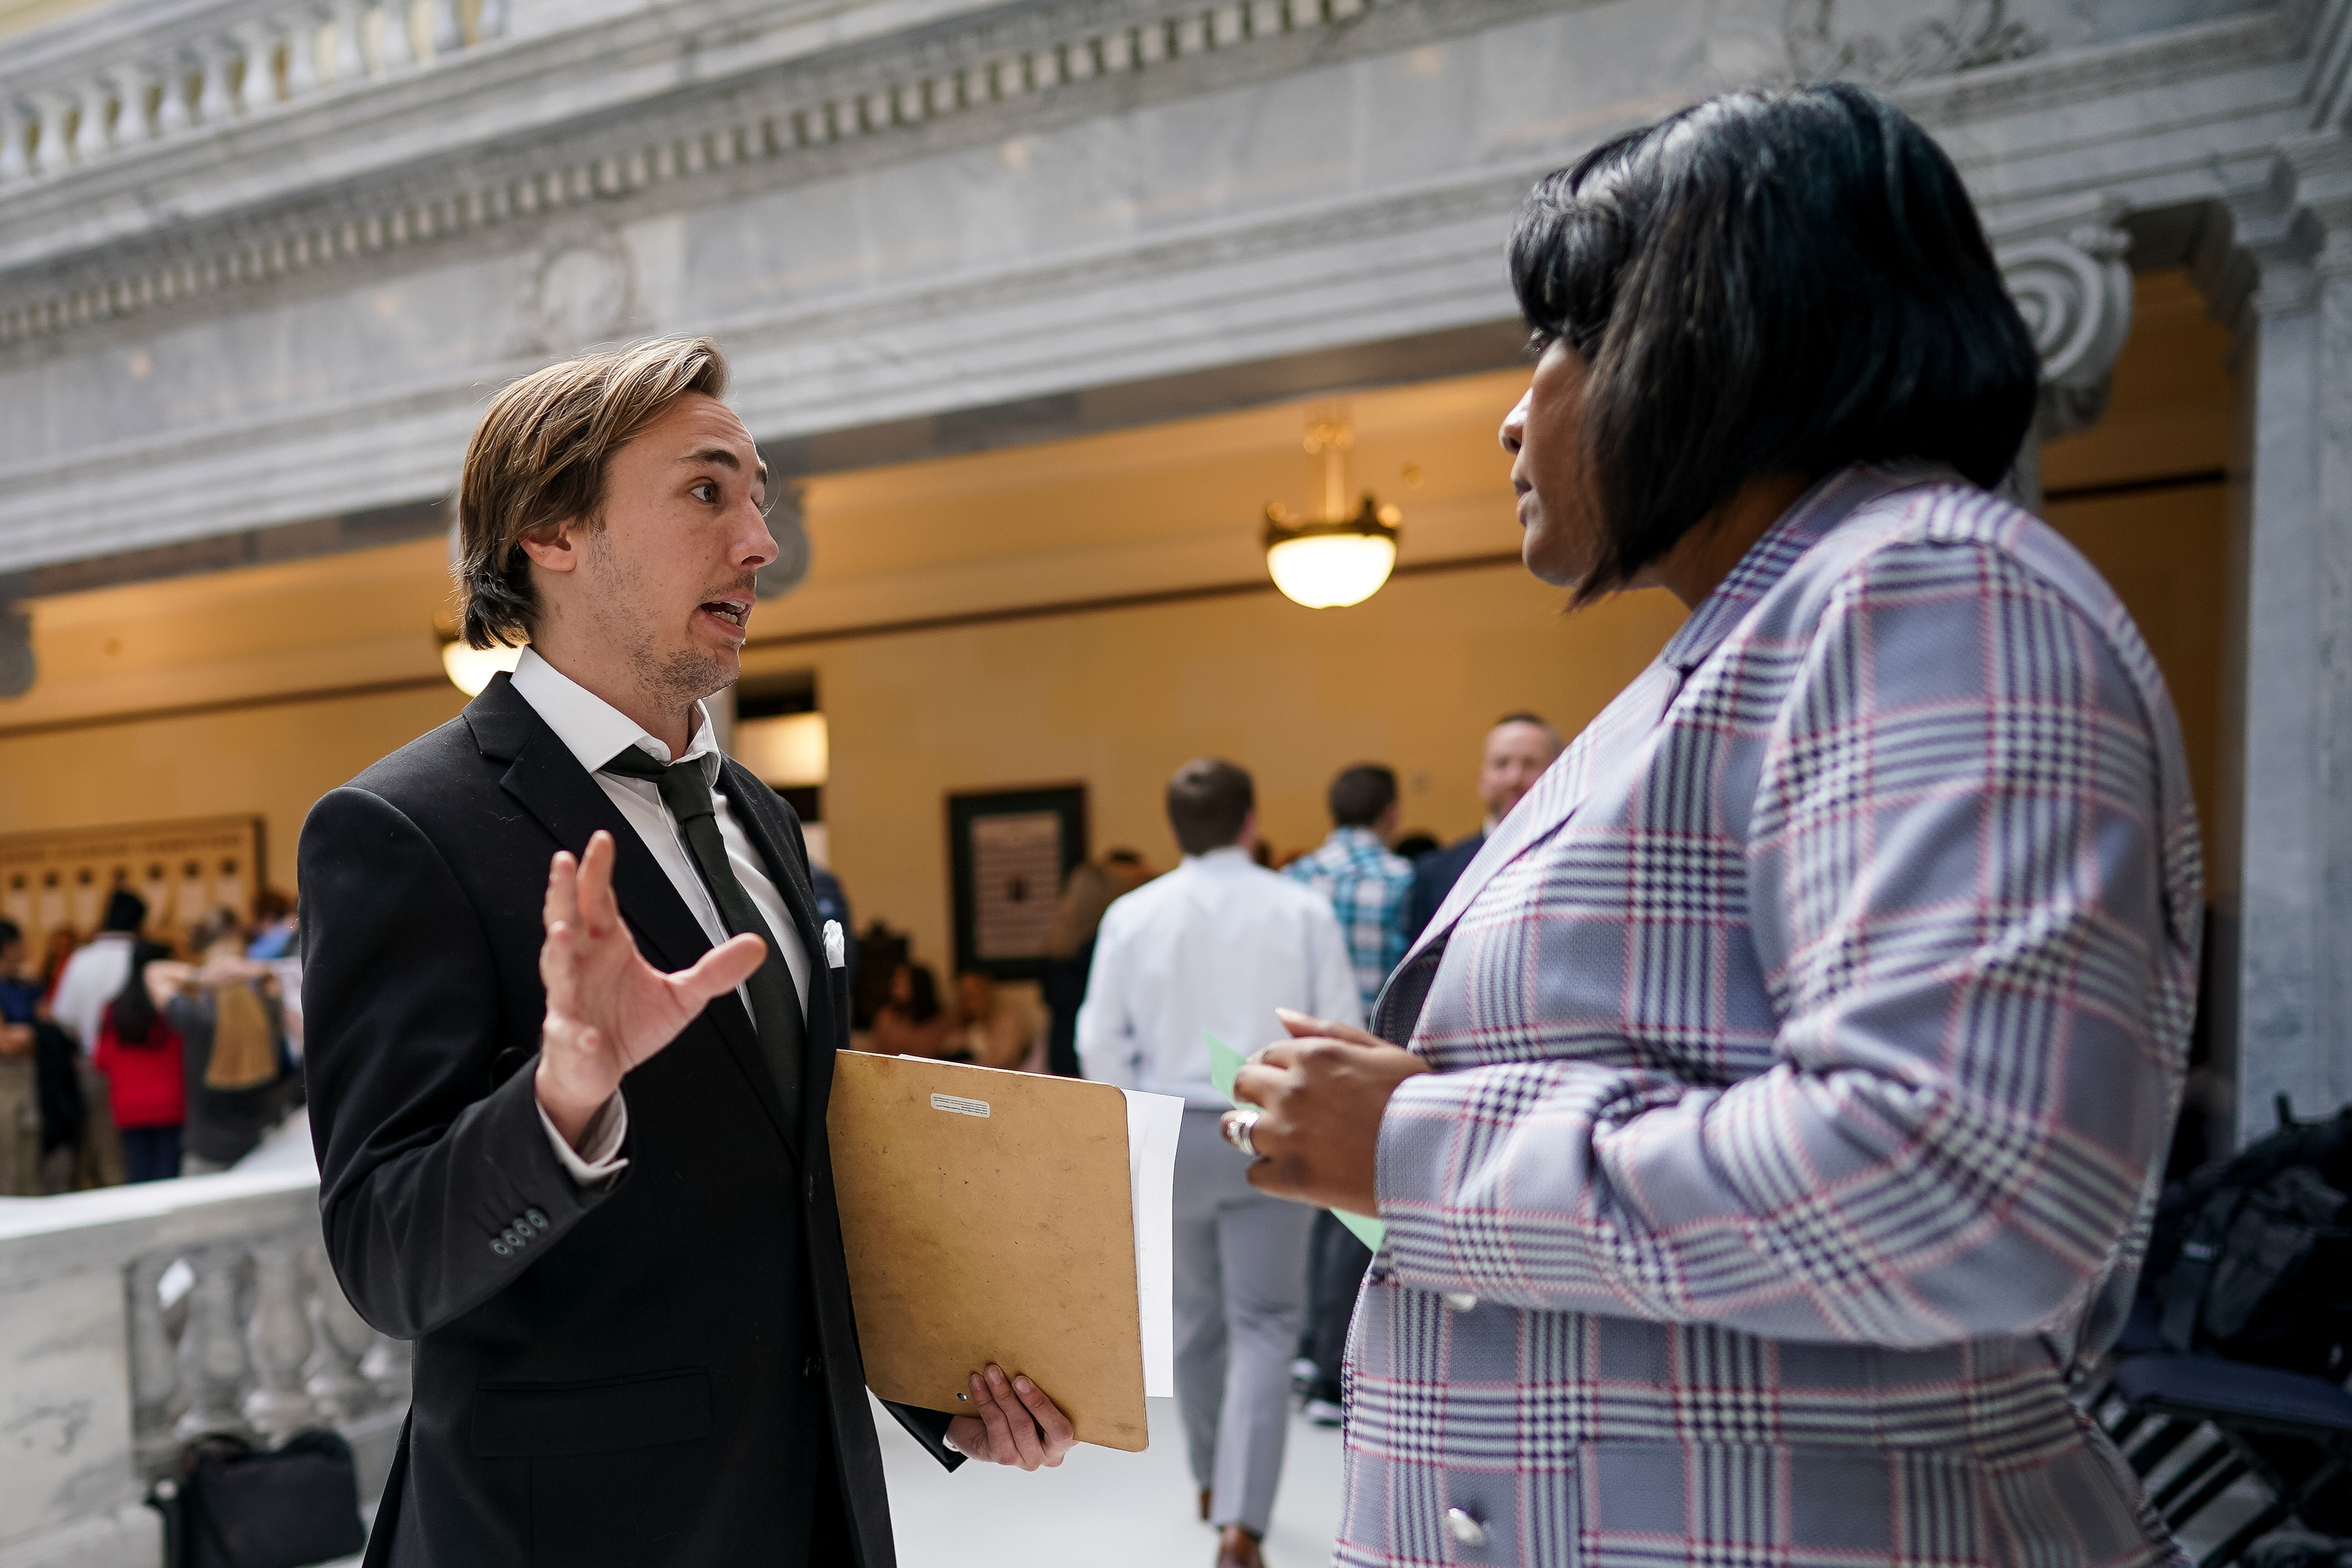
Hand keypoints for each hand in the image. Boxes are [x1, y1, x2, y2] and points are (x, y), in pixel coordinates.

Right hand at [535, 831, 766, 1146]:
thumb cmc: (630, 1023)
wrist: (598, 1071)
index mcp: (604, 944)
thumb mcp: (682, 995)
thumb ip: (715, 970)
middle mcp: (579, 964)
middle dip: (562, 892)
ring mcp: (568, 1000)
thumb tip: (759, 944)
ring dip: (556, 952)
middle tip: (563, 861)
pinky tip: (587, 1036)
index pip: (597, 899)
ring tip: (562, 933)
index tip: (602, 840)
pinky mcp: (568, 1040)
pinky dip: (577, 1035)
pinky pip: (570, 1035)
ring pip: (556, 970)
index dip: (597, 871)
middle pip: (566, 920)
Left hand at [943, 1364, 1075, 1469]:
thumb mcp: (1035, 1399)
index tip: (1025, 1381)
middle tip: (1013, 1376)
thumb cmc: (1020, 1408)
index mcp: (1067, 1438)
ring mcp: (1027, 1459)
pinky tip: (977, 1384)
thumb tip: (1038, 1361)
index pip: (1062, 1429)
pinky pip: (995, 1425)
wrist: (984, 1429)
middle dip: (1022, 1398)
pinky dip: (985, 1400)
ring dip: (1001, 1394)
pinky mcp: (1005, 1458)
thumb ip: (1043, 1390)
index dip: (1044, 1406)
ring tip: (991, 1372)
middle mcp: (1050, 1454)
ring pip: (1017, 1424)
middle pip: (1035, 1426)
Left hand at [1228, 1008, 1431, 1213]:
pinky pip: (1255, 1173)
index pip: (1264, 1055)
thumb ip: (1325, 1030)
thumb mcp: (1379, 1051)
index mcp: (1313, 1056)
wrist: (1440, 1155)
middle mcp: (1291, 1090)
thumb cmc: (1417, 1099)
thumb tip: (1280, 1014)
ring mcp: (1286, 1135)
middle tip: (1277, 1111)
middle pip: (1241, 1085)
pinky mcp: (1290, 1177)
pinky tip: (1298, 1172)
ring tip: (1278, 1143)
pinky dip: (1272, 1174)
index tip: (1285, 1085)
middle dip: (1253, 1095)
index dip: (1272, 1071)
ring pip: (1235, 1129)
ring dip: (1250, 1133)